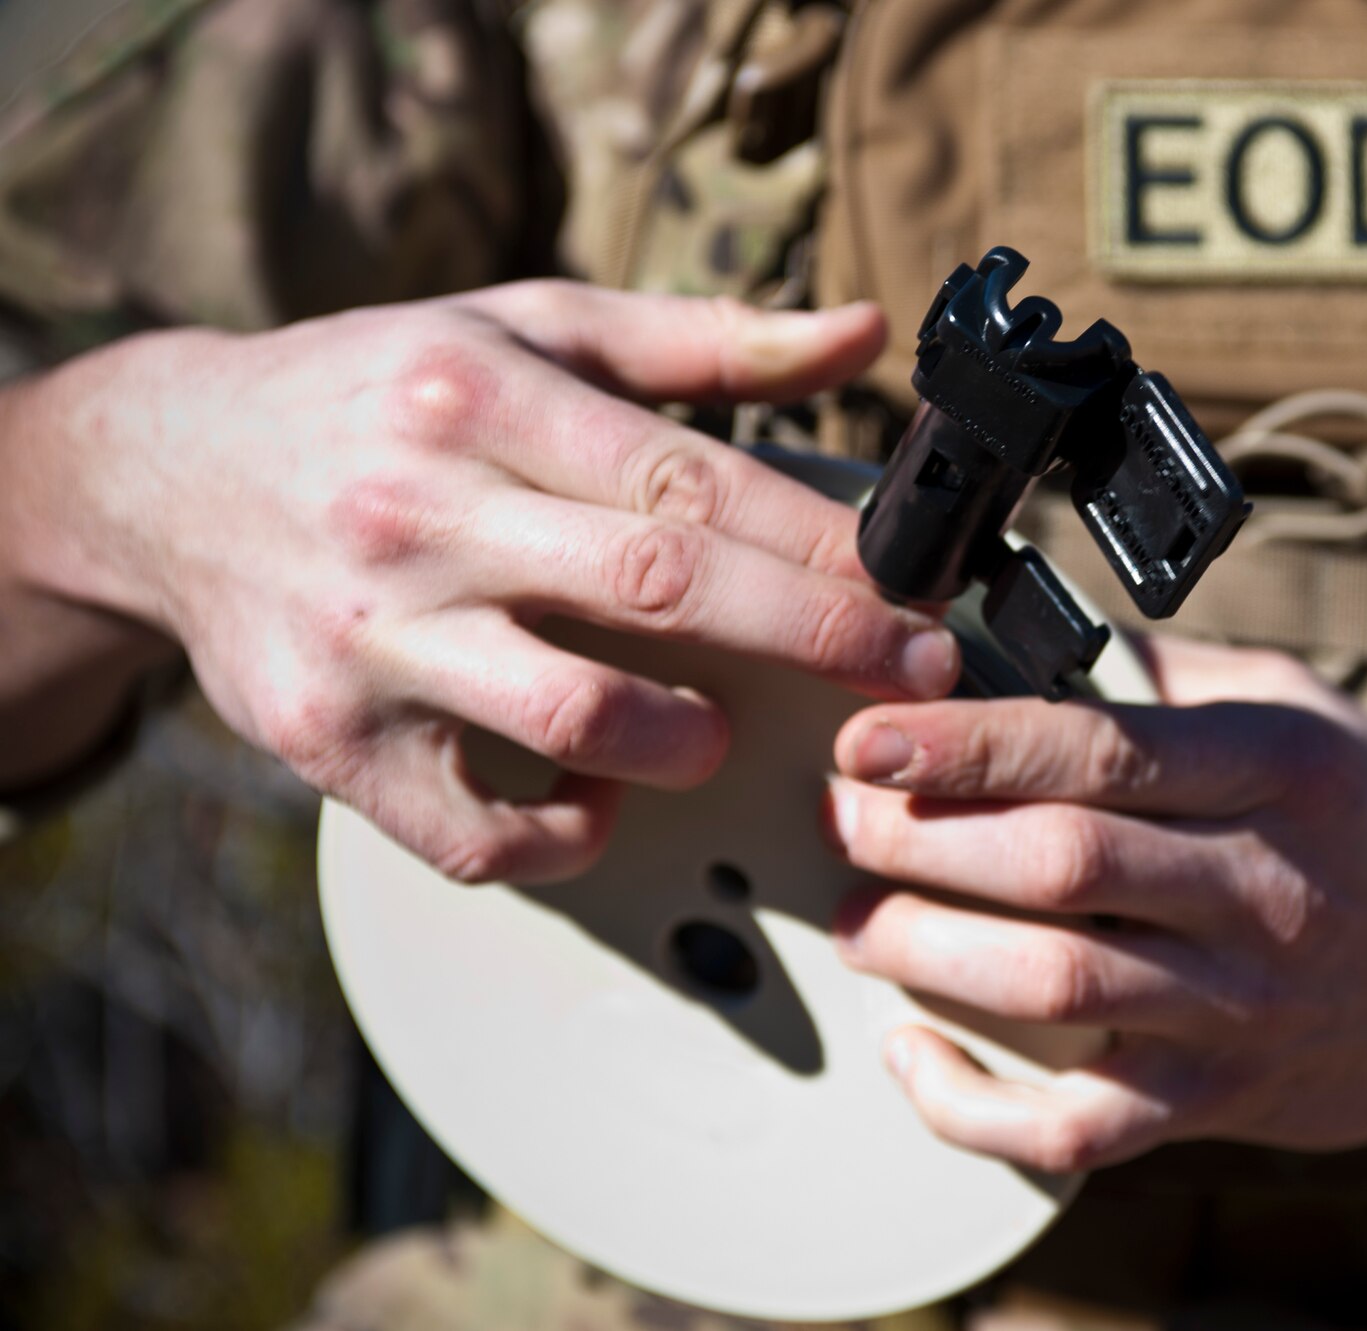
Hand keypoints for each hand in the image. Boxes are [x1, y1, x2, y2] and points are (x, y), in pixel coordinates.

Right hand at [1, 284, 957, 881]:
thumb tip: (866, 337)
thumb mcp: (529, 328)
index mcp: (483, 399)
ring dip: (684, 741)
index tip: (917, 588)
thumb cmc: (384, 393)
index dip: (820, 545)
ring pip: (570, 717)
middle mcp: (423, 513)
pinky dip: (561, 836)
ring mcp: (370, 635)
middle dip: (813, 639)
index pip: (690, 479)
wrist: (167, 470)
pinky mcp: (326, 740)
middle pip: (658, 588)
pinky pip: (470, 833)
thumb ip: (705, 342)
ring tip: (719, 730)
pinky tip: (600, 796)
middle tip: (918, 675)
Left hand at [825, 637, 1366, 1172]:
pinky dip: (979, 1106)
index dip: (966, 744)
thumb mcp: (1304, 710)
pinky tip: (914, 1057)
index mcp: (1282, 770)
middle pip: (1064, 867)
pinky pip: (1085, 1127)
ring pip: (1061, 988)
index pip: (1100, 750)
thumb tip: (1027, 644)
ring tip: (859, 919)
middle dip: (923, 843)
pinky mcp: (1231, 1101)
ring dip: (930, 954)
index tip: (868, 738)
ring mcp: (1248, 1007)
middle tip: (842, 822)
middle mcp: (1266, 888)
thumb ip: (1170, 681)